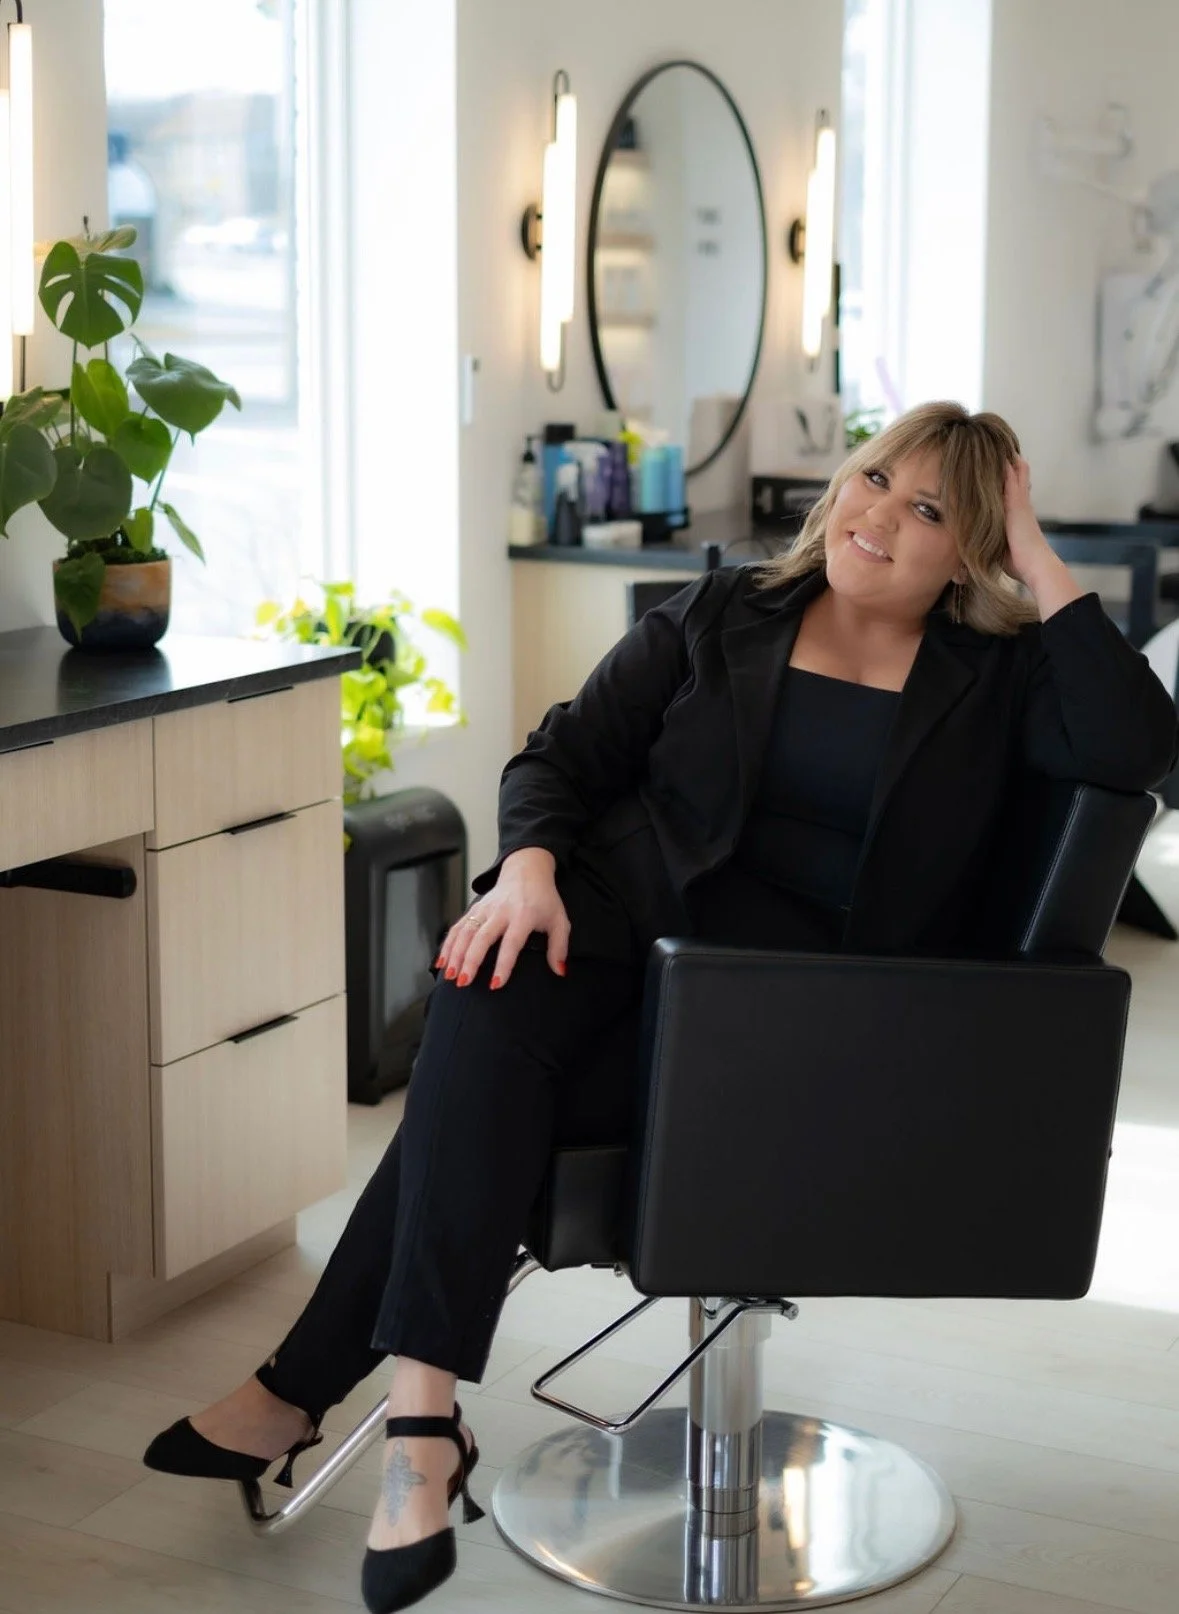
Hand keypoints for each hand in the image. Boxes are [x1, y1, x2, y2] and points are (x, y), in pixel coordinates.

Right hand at [435, 847, 568, 990]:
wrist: (527, 870)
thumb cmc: (544, 900)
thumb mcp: (560, 921)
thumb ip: (559, 947)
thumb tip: (559, 971)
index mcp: (524, 915)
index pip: (512, 942)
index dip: (503, 964)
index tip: (495, 984)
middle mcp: (501, 911)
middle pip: (482, 937)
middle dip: (471, 960)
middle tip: (463, 982)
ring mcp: (485, 908)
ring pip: (465, 932)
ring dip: (455, 954)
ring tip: (450, 976)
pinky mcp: (475, 908)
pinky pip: (458, 927)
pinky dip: (448, 944)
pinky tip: (442, 961)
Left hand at [1002, 456, 1083, 618]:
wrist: (1037, 565)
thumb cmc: (1020, 564)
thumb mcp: (1002, 550)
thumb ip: (993, 542)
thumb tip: (977, 549)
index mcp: (1018, 516)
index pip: (1011, 493)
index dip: (1006, 480)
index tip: (998, 467)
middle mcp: (1021, 506)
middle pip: (1015, 478)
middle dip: (1007, 465)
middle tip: (999, 447)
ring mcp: (1021, 504)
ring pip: (1015, 476)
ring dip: (1007, 461)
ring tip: (1000, 443)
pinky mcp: (1018, 505)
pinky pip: (1012, 480)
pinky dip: (1007, 468)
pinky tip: (1002, 454)